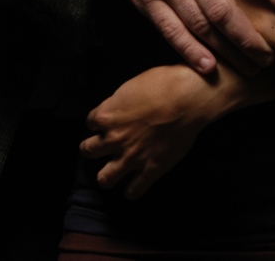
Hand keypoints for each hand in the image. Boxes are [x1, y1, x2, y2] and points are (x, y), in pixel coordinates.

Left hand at [81, 62, 274, 198]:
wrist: (187, 99)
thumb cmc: (163, 83)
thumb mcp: (132, 85)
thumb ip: (119, 102)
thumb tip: (118, 109)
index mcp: (107, 115)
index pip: (90, 122)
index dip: (98, 121)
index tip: (105, 121)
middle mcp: (114, 139)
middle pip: (88, 151)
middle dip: (92, 149)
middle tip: (101, 147)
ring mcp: (131, 157)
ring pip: (104, 178)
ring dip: (106, 175)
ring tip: (113, 171)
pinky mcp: (150, 170)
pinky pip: (133, 191)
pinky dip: (132, 191)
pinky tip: (134, 186)